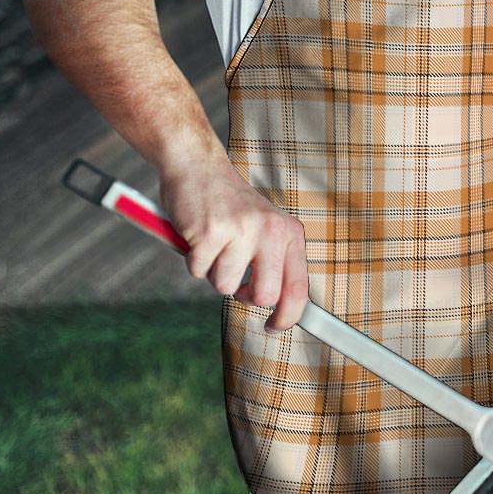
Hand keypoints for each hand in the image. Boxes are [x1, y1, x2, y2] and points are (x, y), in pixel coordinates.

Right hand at [159, 159, 307, 331]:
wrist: (198, 166)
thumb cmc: (230, 204)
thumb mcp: (265, 228)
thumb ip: (275, 262)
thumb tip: (280, 308)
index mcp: (289, 232)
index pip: (298, 287)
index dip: (288, 316)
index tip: (274, 327)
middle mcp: (271, 230)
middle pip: (264, 296)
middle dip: (244, 295)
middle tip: (235, 277)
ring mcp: (241, 230)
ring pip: (225, 286)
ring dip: (214, 272)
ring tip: (215, 245)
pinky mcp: (210, 232)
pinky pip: (198, 271)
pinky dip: (193, 260)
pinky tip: (199, 236)